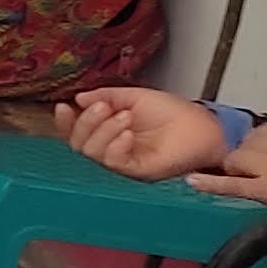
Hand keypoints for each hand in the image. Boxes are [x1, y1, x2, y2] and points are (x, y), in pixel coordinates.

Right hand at [59, 85, 233, 183]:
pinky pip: (113, 163)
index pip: (77, 130)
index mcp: (108, 129)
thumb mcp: (135, 96)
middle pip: (78, 143)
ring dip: (103, 131)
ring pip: (92, 153)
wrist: (203, 127)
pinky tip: (127, 133)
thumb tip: (80, 98)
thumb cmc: (175, 113)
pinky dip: (115, 146)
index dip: (65, 121)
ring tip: (124, 116)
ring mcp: (123, 161)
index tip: (64, 106)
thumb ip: (106, 96)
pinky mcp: (137, 171)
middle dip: (85, 122)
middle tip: (103, 107)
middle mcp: (112, 147)